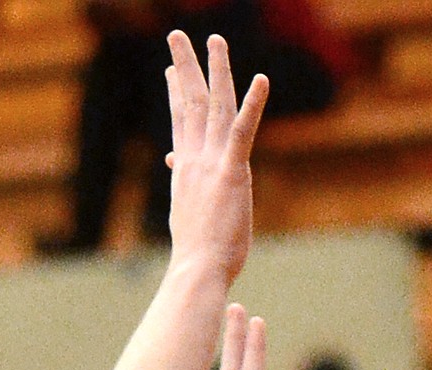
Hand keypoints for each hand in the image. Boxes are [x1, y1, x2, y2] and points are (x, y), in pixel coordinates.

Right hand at [165, 32, 268, 284]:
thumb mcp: (188, 214)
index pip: (180, 123)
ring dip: (215, 69)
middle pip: (190, 103)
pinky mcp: (233, 173)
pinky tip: (261, 80)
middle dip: (184, 66)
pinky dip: (252, 105)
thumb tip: (173, 166)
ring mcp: (212, 164)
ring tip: (215, 40)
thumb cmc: (197, 255)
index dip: (175, 93)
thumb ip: (185, 186)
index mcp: (185, 171)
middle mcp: (194, 160)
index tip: (169, 70)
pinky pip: (243, 132)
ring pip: (214, 107)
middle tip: (176, 35)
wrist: (198, 271)